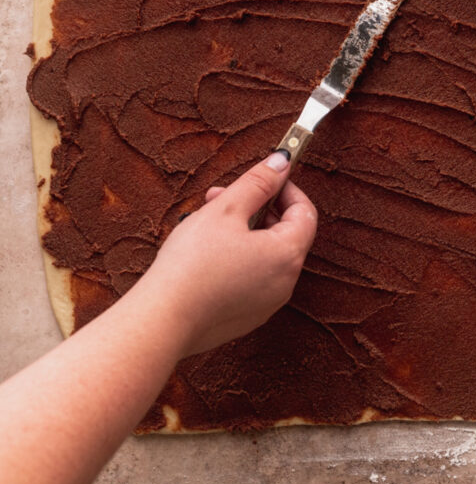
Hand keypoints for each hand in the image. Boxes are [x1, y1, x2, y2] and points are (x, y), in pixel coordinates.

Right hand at [143, 152, 317, 356]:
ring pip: (265, 255)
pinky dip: (237, 259)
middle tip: (221, 197)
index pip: (304, 212)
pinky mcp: (246, 316)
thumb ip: (257, 182)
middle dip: (257, 208)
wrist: (162, 321)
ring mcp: (266, 303)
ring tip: (206, 223)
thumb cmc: (192, 265)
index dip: (286, 188)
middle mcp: (285, 283)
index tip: (265, 176)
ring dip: (244, 232)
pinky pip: (251, 278)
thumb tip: (281, 163)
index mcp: (287, 255)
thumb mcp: (225, 210)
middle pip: (284, 233)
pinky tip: (204, 255)